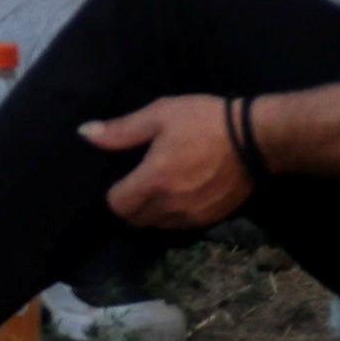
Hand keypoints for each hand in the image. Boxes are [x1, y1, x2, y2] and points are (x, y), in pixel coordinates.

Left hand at [86, 92, 254, 231]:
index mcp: (152, 181)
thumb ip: (121, 130)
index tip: (124, 175)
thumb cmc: (204, 121)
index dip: (115, 192)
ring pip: (156, 225)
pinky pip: (179, 226)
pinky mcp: (208, 220)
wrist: (255, 139)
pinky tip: (182, 193)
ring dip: (151, 212)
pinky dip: (173, 215)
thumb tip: (84, 134)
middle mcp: (168, 207)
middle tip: (140, 180)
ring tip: (161, 187)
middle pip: (134, 219)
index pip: (117, 205)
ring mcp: (190, 217)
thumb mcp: (160, 115)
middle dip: (130, 204)